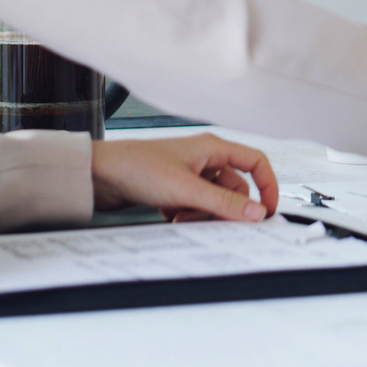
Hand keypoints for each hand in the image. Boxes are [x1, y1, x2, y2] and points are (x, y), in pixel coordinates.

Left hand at [90, 133, 279, 221]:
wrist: (99, 175)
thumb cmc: (136, 167)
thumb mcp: (186, 189)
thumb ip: (224, 203)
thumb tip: (256, 213)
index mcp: (213, 148)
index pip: (255, 163)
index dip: (267, 186)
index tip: (268, 210)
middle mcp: (204, 158)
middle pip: (234, 188)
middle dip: (223, 208)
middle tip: (209, 219)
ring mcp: (189, 173)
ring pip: (213, 199)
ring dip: (202, 213)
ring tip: (181, 216)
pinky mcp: (175, 187)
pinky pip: (195, 206)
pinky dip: (187, 214)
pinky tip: (169, 213)